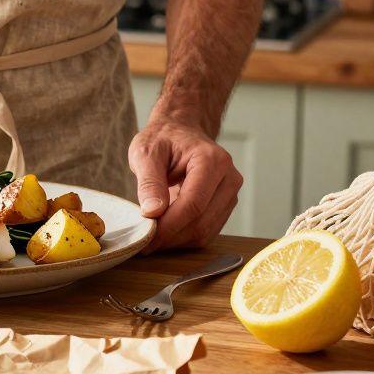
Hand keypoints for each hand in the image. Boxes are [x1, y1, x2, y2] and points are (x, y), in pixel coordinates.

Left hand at [128, 117, 242, 251]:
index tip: (146, 238)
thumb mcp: (146, 153)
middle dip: (171, 237)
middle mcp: (229, 178)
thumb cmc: (163, 138)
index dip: (169, 226)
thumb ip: (149, 182)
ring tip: (152, 237)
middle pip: (201, 222)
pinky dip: (184, 237)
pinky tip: (165, 233)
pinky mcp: (225, 205)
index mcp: (212, 161)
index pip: (193, 204)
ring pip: (205, 232)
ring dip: (177, 241)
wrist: (180, 131)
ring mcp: (230, 194)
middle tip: (144, 242)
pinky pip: (207, 231)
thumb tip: (152, 212)